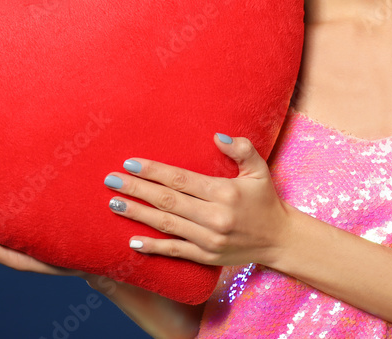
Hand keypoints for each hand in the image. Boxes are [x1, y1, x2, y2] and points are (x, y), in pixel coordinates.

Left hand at [103, 133, 292, 267]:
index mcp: (225, 193)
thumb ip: (242, 149)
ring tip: (115, 203)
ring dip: (138, 214)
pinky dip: (153, 246)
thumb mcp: (260, 170)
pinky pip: (175, 251)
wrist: (280, 240)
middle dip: (137, 189)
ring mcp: (209, 240)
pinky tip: (132, 239)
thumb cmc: (266, 200)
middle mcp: (215, 217)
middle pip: (168, 201)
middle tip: (111, 180)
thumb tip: (218, 135)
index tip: (130, 163)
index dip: (154, 171)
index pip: (181, 179)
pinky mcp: (206, 256)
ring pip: (167, 225)